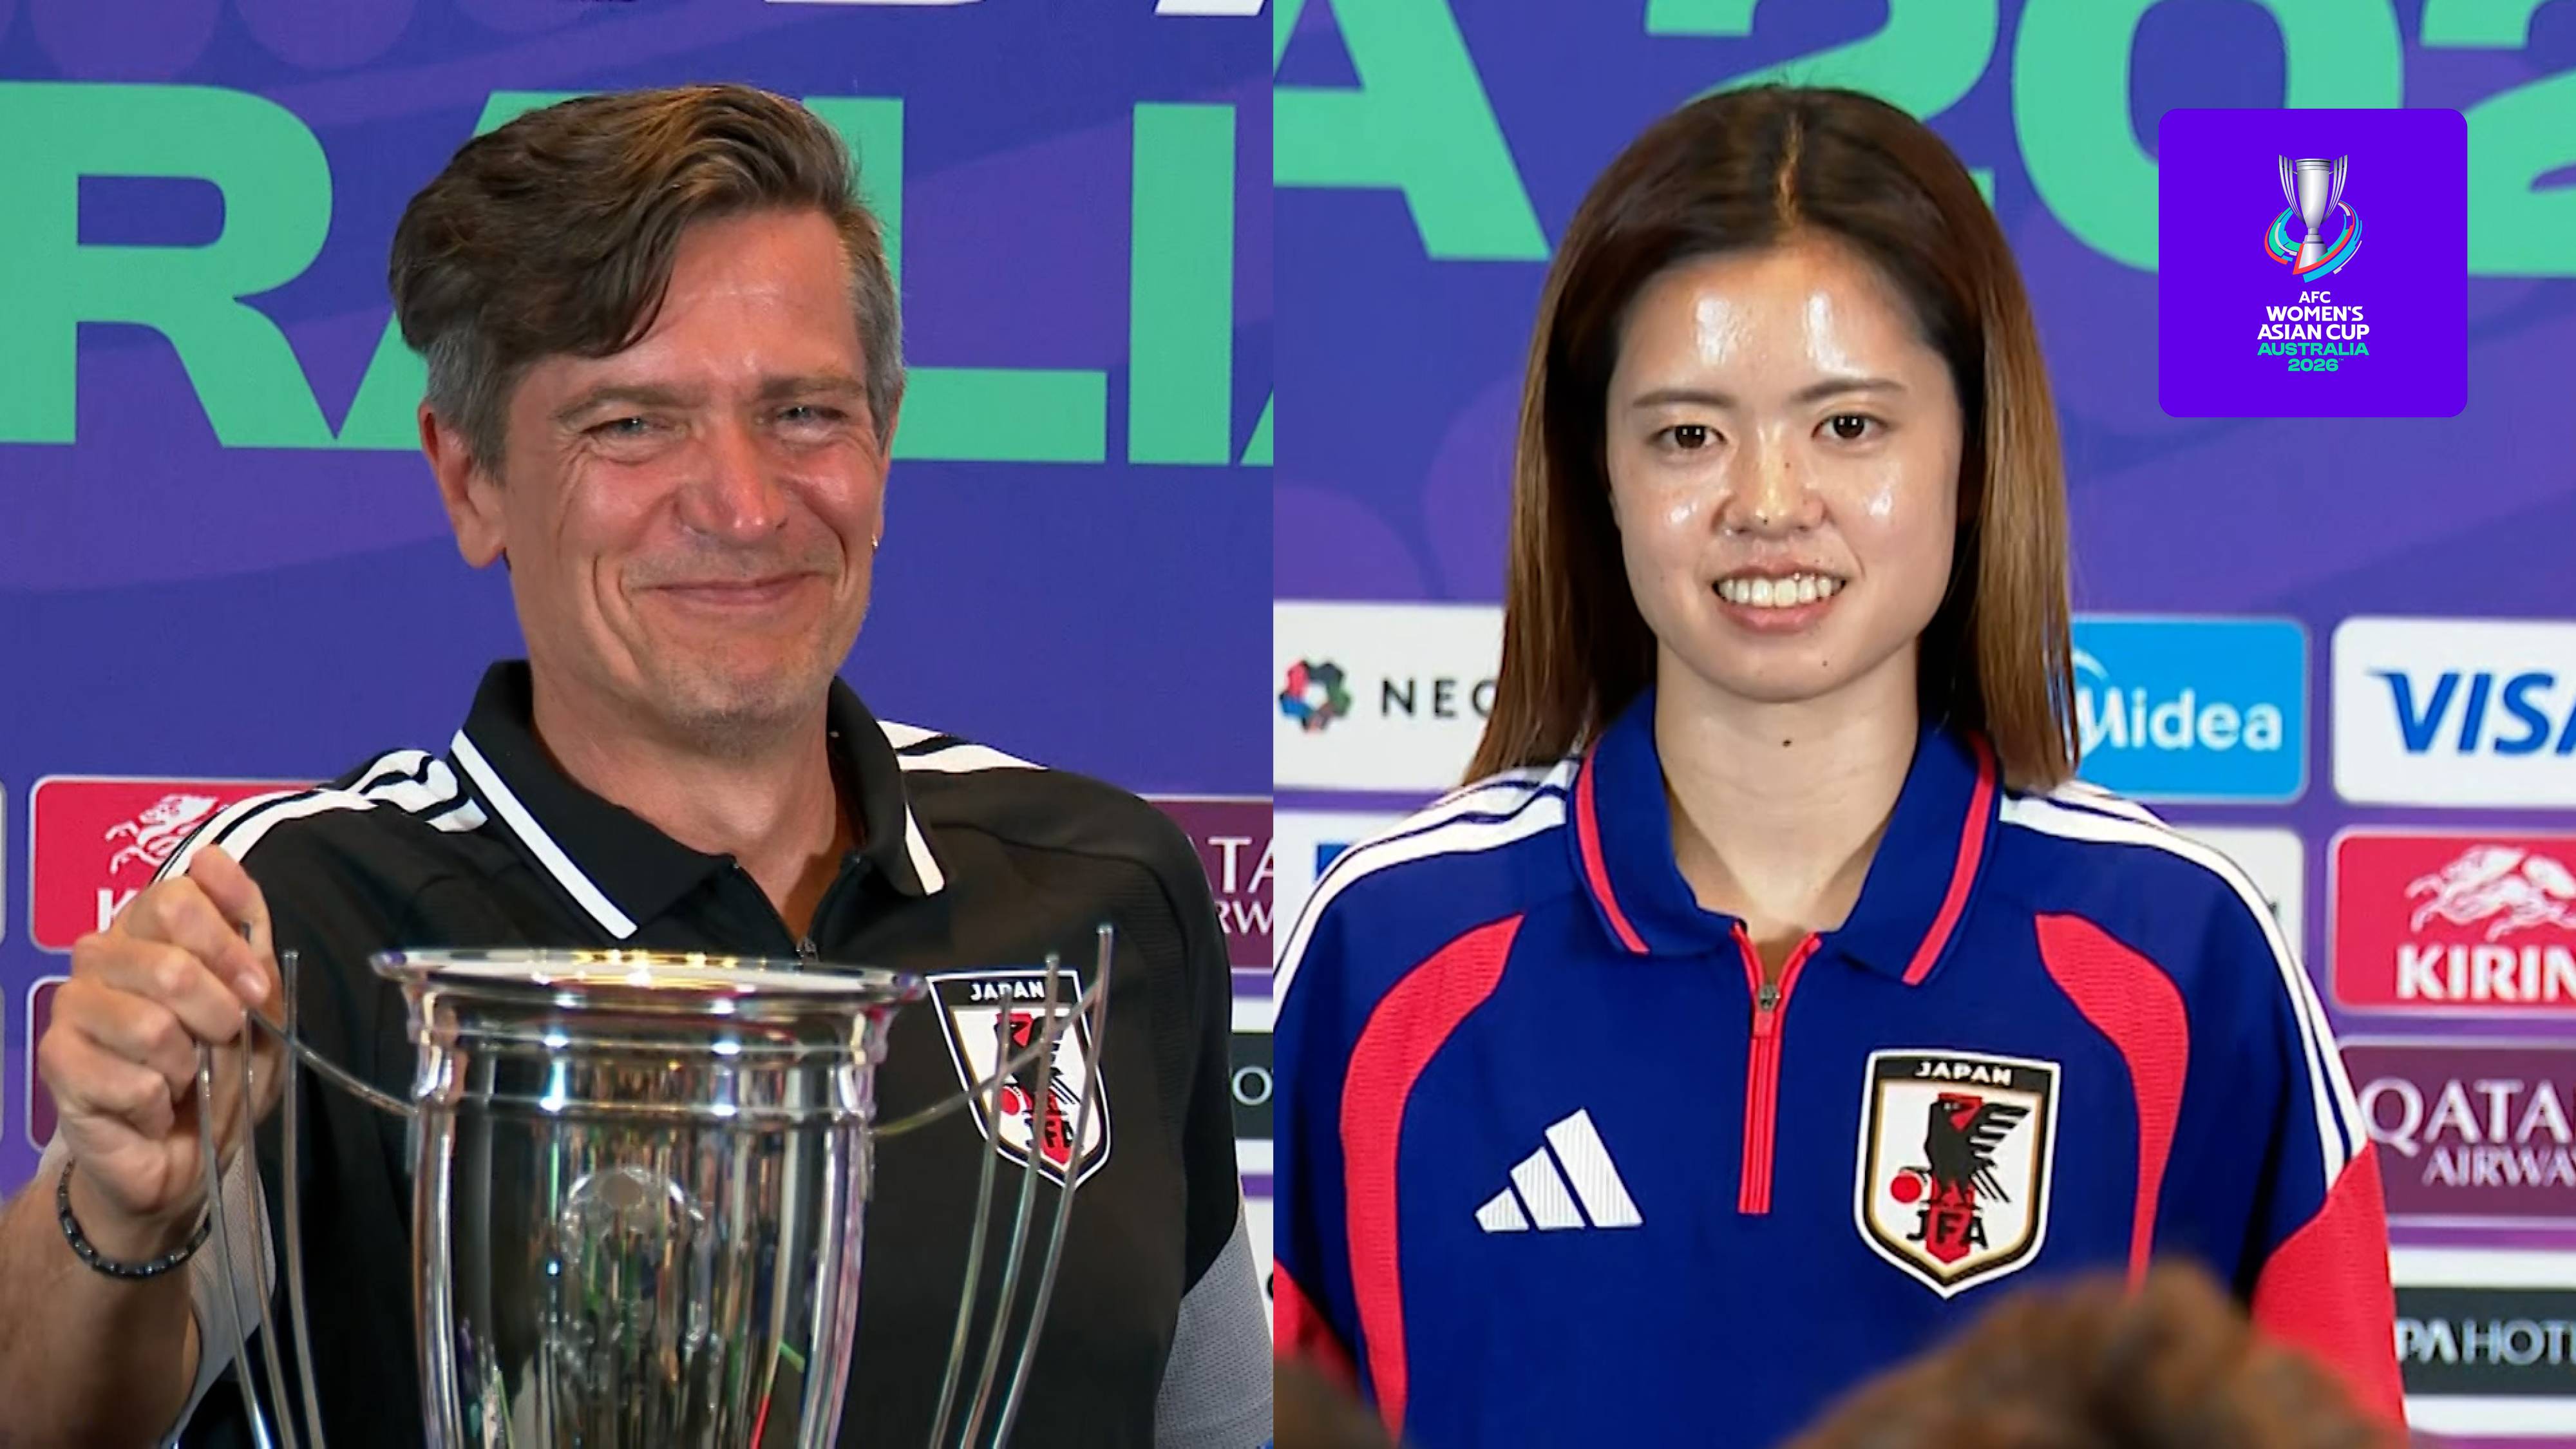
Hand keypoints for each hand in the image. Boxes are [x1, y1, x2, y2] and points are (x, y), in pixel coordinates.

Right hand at [36, 846, 284, 1255]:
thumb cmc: (222, 1071)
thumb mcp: (260, 1006)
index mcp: (148, 929)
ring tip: (184, 1077)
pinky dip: (161, 1103)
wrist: (184, 1154)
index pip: (179, 898)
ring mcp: (72, 1008)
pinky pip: (133, 1081)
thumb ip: (246, 936)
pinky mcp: (58, 1063)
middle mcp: (101, 956)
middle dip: (218, 1014)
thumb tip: (211, 858)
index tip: (255, 990)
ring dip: (189, 1065)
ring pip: (152, 1027)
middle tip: (223, 1040)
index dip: (232, 947)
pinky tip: (153, 1106)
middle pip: (170, 964)